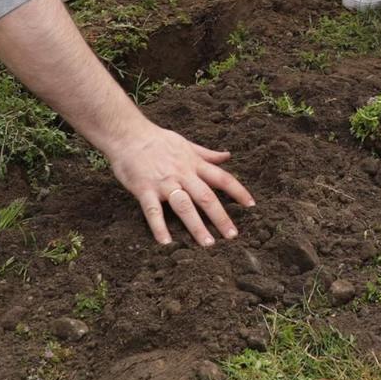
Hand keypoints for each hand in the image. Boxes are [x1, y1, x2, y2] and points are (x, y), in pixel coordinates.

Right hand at [102, 122, 254, 245]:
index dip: (238, 191)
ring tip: (207, 244)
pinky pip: (153, 211)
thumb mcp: (187, 144)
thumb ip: (207, 154)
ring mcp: (164, 183)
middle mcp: (183, 174)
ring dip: (196, 226)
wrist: (129, 135)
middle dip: (221, 217)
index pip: (222, 178)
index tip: (251, 205)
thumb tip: (228, 156)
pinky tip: (166, 243)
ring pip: (184, 206)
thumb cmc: (158, 140)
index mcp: (194, 164)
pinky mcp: (145, 190)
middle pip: (206, 197)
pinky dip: (159, 227)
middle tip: (232, 236)